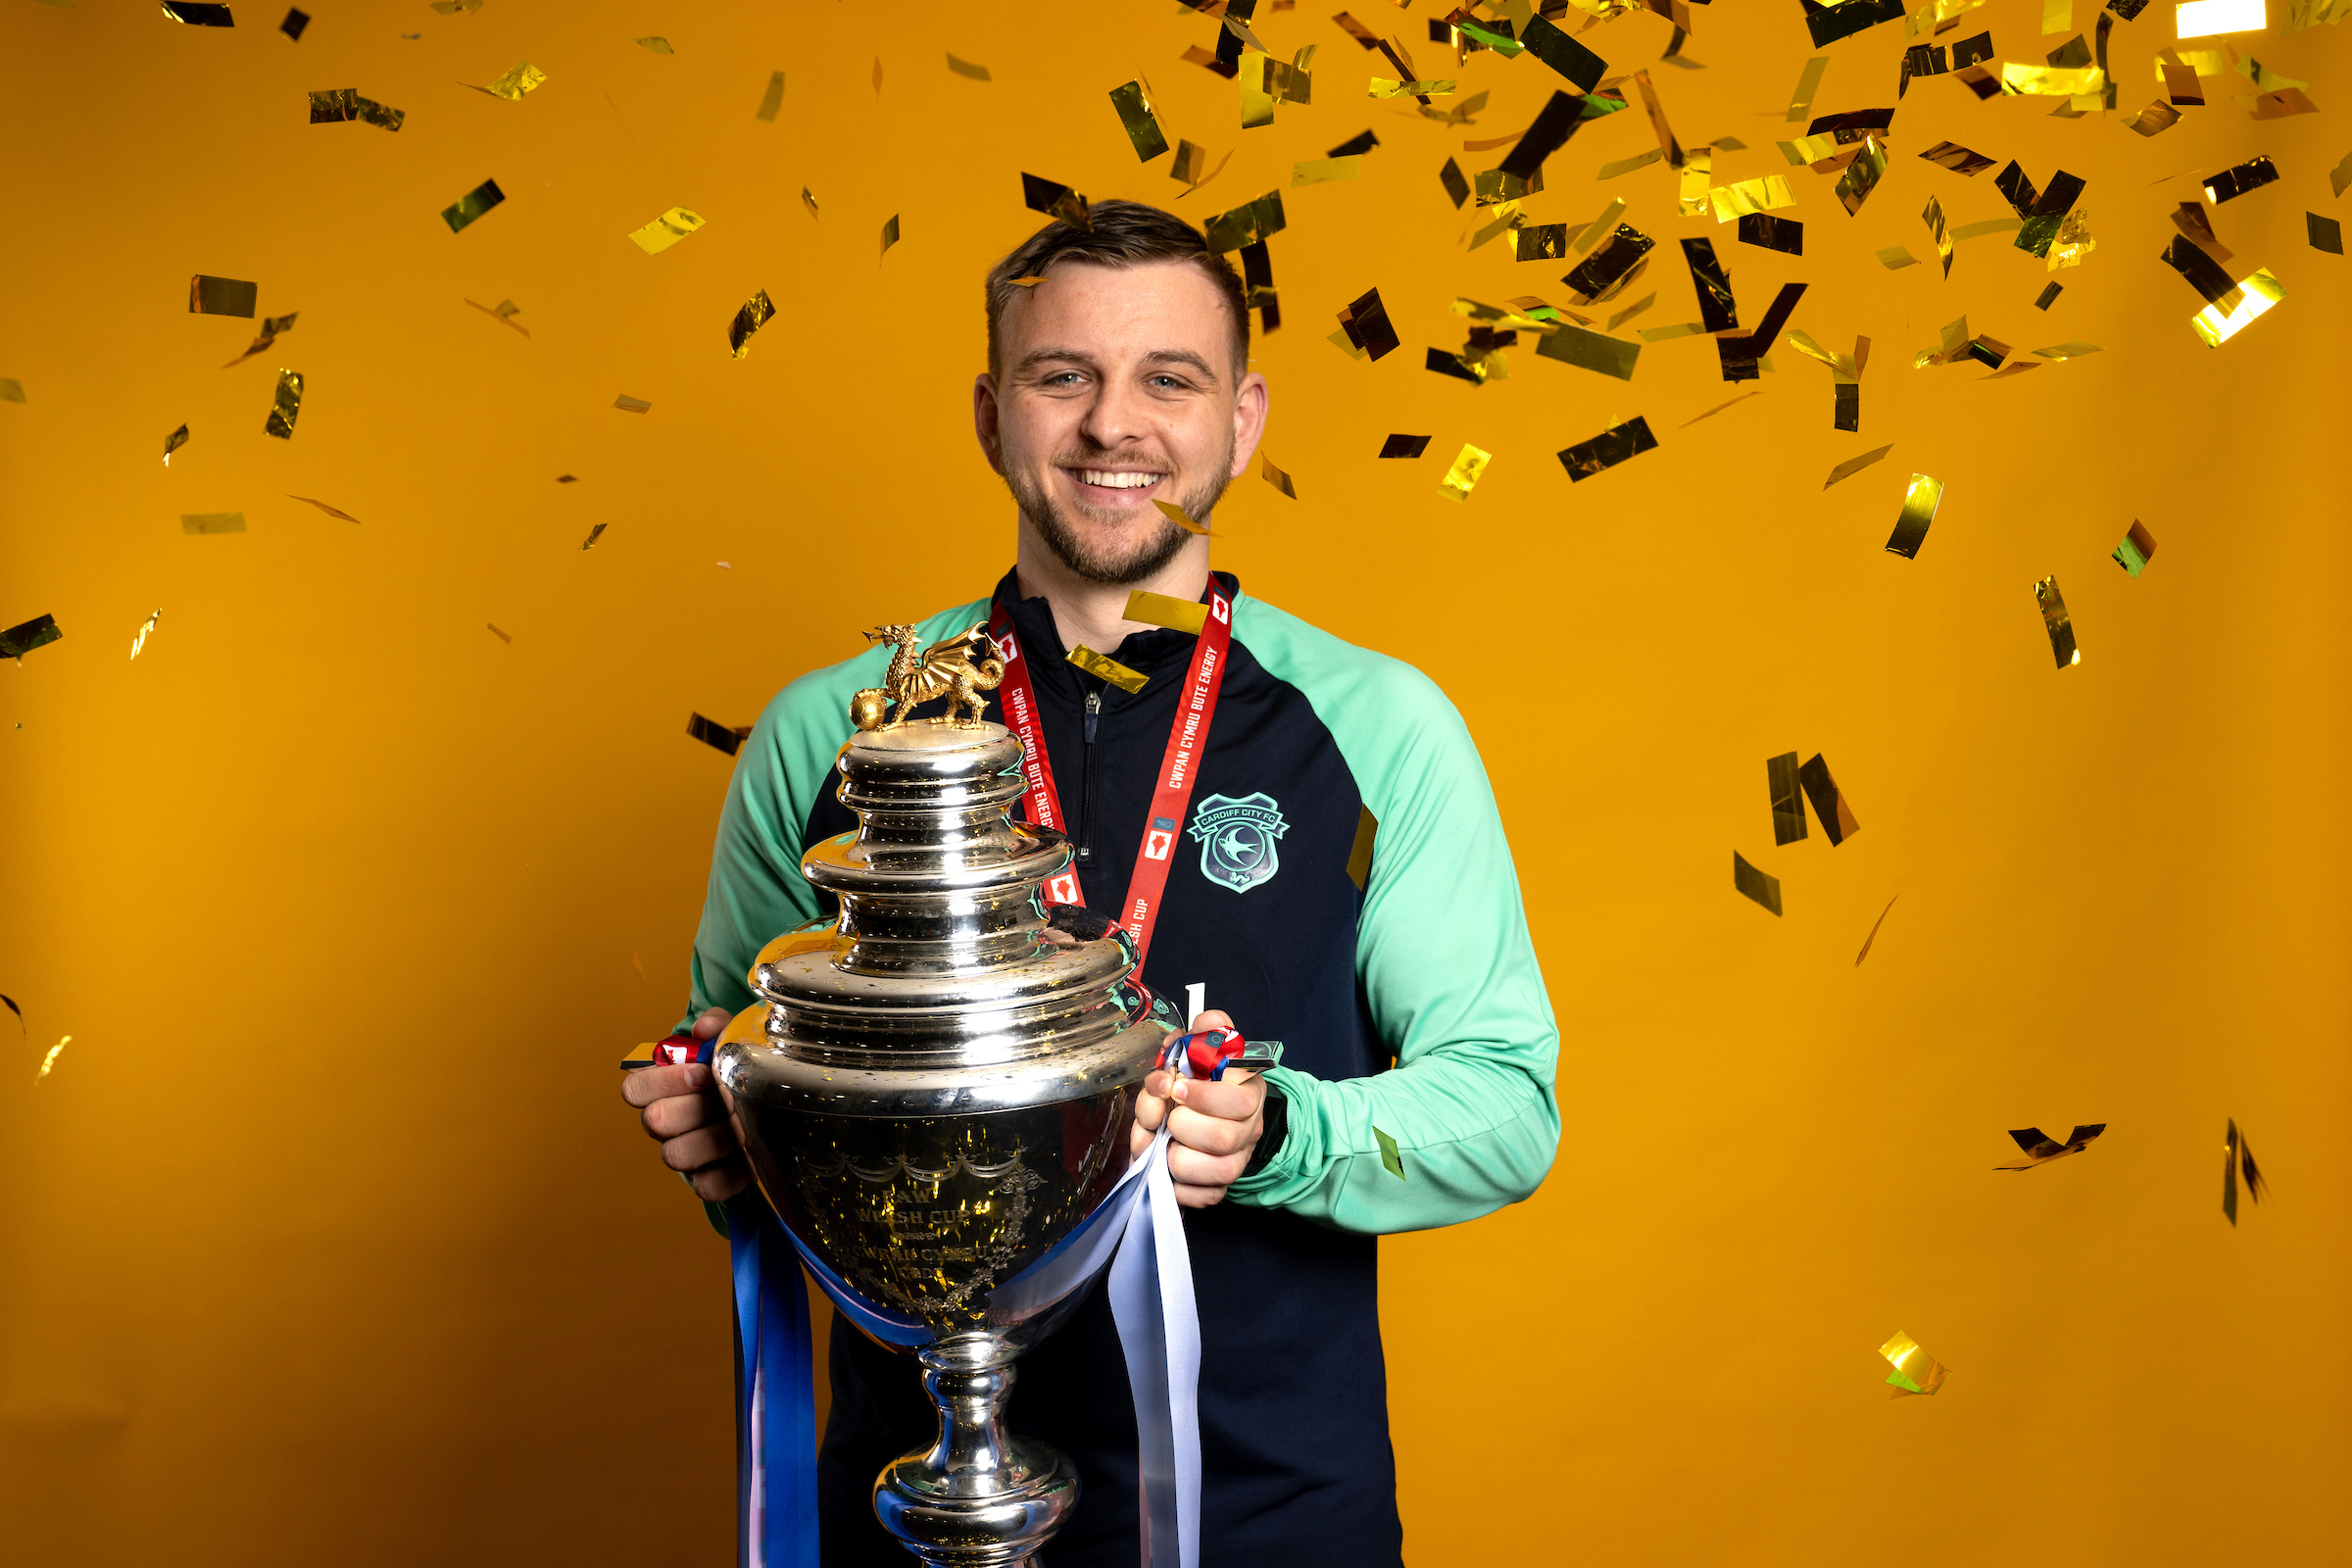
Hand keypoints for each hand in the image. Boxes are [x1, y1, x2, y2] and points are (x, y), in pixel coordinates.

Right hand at [620, 1006, 751, 1201]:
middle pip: (654, 1121)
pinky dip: (730, 1173)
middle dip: (696, 1108)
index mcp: (661, 1088)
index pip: (633, 1088)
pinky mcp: (707, 1179)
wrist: (763, 1105)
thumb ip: (718, 1026)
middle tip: (726, 1098)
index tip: (702, 1073)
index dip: (665, 1081)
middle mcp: (664, 1123)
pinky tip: (749, 1156)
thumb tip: (705, 1027)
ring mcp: (683, 1153)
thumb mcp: (731, 1041)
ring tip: (740, 1125)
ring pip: (675, 1156)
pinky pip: (707, 1186)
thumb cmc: (735, 1071)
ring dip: (713, 1138)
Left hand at [1130, 1009, 1264, 1207]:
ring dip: (1175, 1156)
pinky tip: (1166, 1164)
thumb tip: (1203, 1026)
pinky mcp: (1221, 1188)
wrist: (1204, 1115)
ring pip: (1215, 1172)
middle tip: (1167, 1116)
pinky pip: (1205, 1197)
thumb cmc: (1197, 1079)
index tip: (1176, 1088)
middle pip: (1222, 1138)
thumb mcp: (1199, 1049)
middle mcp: (1250, 1128)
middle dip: (1181, 1126)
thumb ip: (1203, 1033)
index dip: (1203, 1096)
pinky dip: (1177, 1184)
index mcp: (1249, 1090)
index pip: (1238, 1100)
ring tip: (1163, 1141)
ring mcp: (1237, 1160)